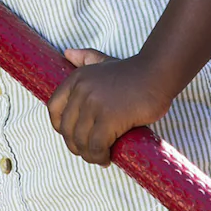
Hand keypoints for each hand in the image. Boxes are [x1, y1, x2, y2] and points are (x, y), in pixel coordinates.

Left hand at [46, 49, 173, 165]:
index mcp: (76, 78)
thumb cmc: (132, 72)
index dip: (59, 127)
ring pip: (81, 140)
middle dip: (76, 146)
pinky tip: (107, 158)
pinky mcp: (109, 118)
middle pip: (67, 129)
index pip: (53, 108)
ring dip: (88, 155)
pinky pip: (97, 145)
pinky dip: (99, 156)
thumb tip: (67, 53)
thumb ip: (85, 58)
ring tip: (99, 158)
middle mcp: (81, 90)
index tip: (73, 135)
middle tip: (90, 152)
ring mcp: (94, 104)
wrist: (157, 74)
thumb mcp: (104, 62)